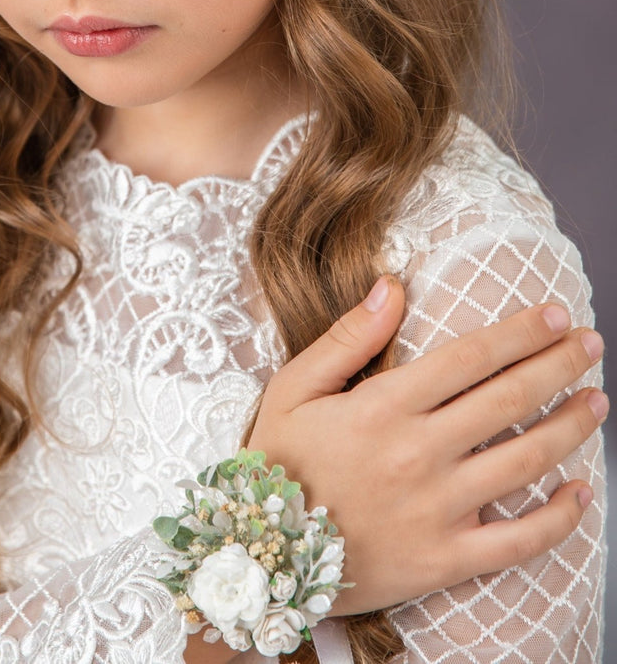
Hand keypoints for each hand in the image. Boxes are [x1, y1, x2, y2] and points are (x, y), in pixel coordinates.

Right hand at [244, 275, 605, 615]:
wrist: (264, 557)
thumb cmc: (279, 464)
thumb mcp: (294, 388)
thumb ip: (347, 337)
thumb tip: (392, 287)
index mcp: (383, 407)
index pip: (469, 357)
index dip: (519, 333)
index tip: (555, 315)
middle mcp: (418, 453)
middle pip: (508, 399)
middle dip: (558, 365)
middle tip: (591, 344)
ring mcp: (437, 509)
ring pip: (525, 461)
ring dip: (570, 427)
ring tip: (597, 401)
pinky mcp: (445, 560)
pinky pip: (518, 541)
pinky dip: (560, 517)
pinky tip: (582, 492)